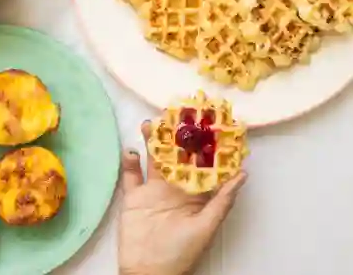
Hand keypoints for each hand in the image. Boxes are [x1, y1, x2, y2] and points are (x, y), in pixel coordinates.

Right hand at [119, 121, 246, 274]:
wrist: (148, 272)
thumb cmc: (181, 253)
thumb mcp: (206, 227)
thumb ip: (222, 200)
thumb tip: (243, 174)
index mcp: (193, 193)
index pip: (199, 163)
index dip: (202, 144)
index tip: (205, 123)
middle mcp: (174, 187)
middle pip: (174, 156)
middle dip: (174, 136)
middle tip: (174, 114)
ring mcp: (152, 190)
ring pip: (152, 159)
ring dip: (151, 142)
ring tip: (150, 124)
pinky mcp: (133, 196)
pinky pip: (131, 175)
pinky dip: (129, 161)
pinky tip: (130, 150)